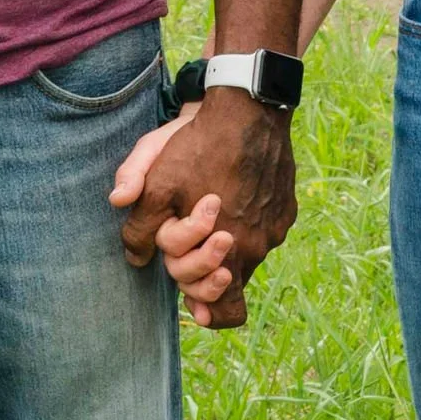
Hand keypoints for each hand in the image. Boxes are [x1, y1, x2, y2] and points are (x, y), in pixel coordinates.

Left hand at [109, 90, 297, 330]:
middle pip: (235, 280)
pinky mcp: (286, 206)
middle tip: (194, 248)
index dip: (208, 309)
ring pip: (249, 252)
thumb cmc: (199, 148)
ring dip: (229, 243)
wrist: (249, 108)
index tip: (195, 305)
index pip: (228, 311)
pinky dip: (247, 220)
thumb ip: (140, 227)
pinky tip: (232, 194)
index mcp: (231, 252)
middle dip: (209, 270)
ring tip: (211, 213)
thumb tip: (134, 258)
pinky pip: (265, 226)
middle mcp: (260, 246)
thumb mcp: (157, 183)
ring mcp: (276, 226)